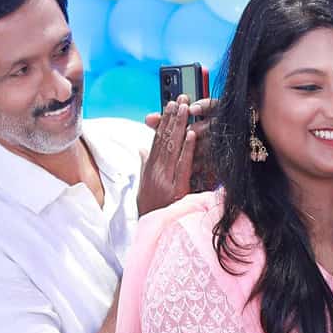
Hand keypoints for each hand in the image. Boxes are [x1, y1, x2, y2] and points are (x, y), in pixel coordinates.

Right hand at [137, 98, 196, 215]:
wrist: (152, 234)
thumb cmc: (151, 212)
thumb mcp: (144, 188)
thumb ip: (144, 165)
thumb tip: (141, 147)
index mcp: (150, 169)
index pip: (157, 140)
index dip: (164, 121)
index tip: (170, 105)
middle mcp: (155, 171)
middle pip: (164, 139)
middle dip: (173, 117)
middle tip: (180, 97)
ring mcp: (164, 179)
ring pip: (172, 147)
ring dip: (179, 126)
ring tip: (185, 107)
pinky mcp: (176, 188)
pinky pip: (182, 165)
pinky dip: (186, 149)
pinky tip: (191, 134)